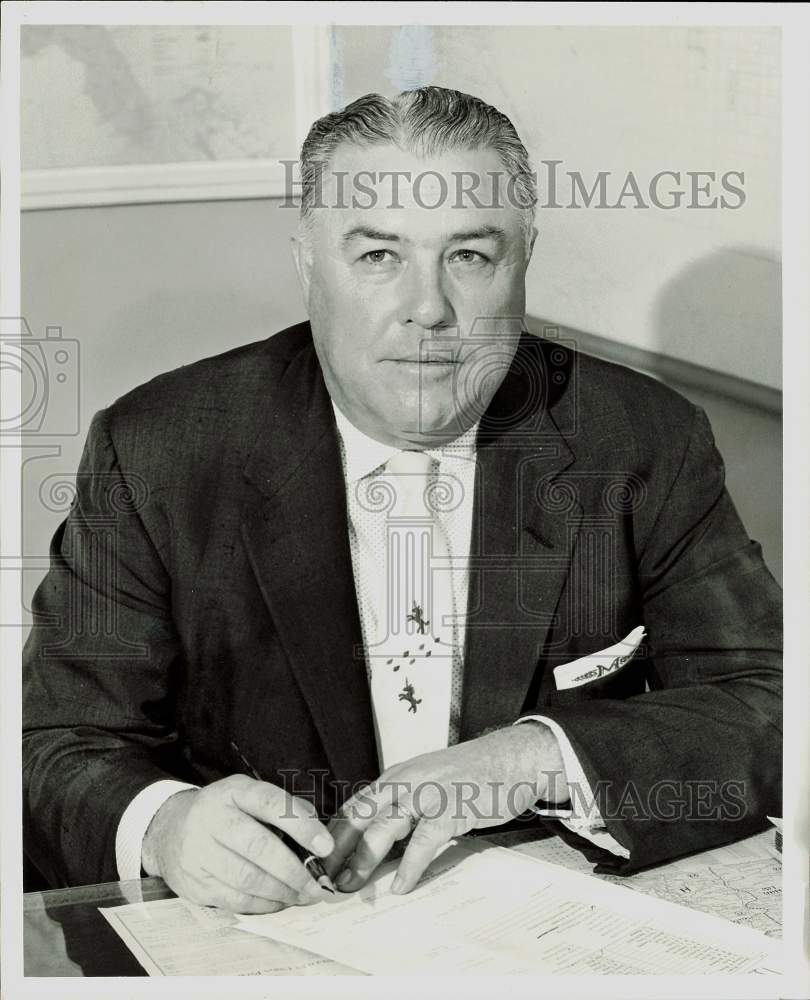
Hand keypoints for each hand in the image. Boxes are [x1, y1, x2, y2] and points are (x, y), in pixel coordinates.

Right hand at [141, 775, 333, 913]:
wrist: (167, 829)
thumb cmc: (222, 813)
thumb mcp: (247, 796)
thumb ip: (282, 810)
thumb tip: (318, 839)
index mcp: (233, 792)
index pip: (270, 803)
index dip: (301, 825)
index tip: (325, 846)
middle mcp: (212, 819)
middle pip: (259, 847)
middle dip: (295, 870)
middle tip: (317, 885)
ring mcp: (199, 853)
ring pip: (247, 879)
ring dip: (282, 892)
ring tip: (303, 896)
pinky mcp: (193, 883)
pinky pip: (234, 900)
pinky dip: (263, 904)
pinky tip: (279, 901)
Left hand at [326, 722, 565, 894]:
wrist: (510, 758)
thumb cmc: (468, 775)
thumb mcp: (425, 782)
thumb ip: (401, 806)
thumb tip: (374, 843)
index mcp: (395, 777)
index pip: (352, 806)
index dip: (331, 835)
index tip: (316, 860)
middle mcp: (405, 782)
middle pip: (358, 817)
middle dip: (336, 850)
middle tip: (320, 879)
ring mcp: (427, 794)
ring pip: (383, 828)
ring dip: (362, 860)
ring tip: (349, 885)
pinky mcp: (451, 809)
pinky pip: (423, 842)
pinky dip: (409, 866)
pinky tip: (401, 886)